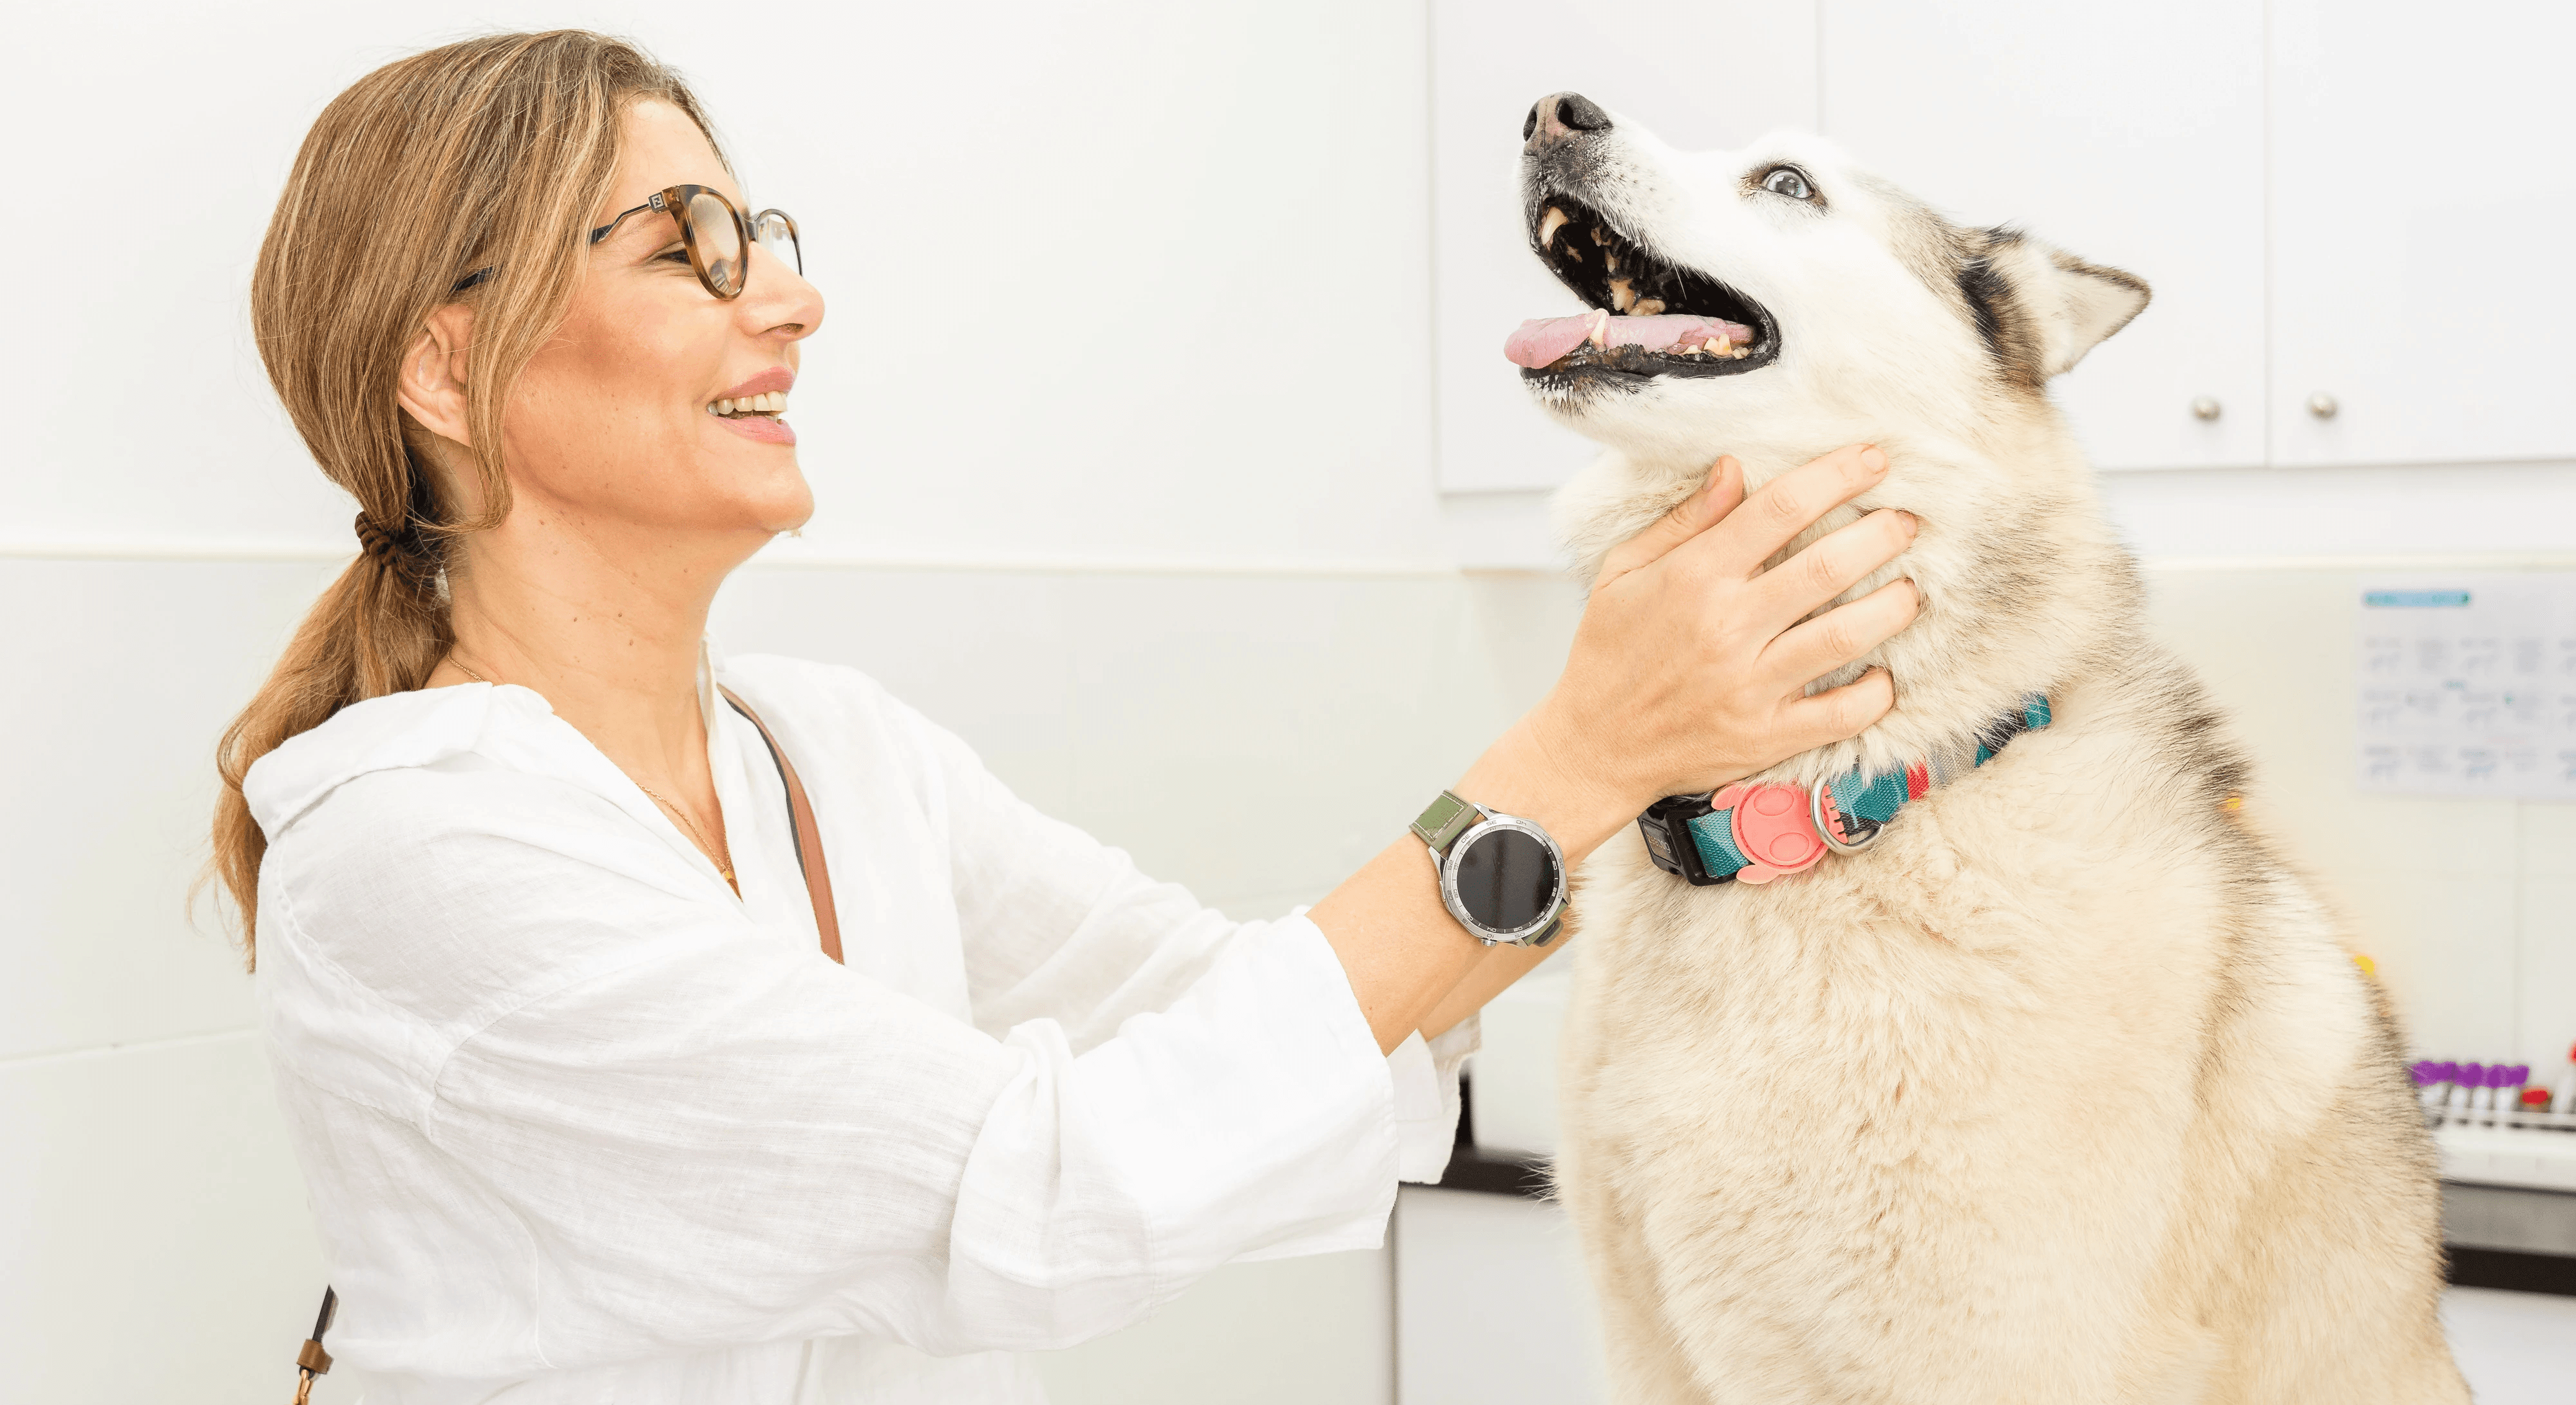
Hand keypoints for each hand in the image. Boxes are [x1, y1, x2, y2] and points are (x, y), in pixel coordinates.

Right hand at [1517, 444, 1918, 826]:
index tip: (1871, 460)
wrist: (1594, 748)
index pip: (1780, 508)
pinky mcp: (1767, 734)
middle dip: (1883, 534)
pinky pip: (1843, 713)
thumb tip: (1734, 468)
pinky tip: (1883, 672)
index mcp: (1694, 578)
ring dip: (1894, 604)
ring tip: (1911, 588)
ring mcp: (1751, 685)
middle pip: (1828, 565)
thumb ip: (1683, 521)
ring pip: (1847, 634)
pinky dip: (1875, 692)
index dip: (1835, 476)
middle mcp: (1728, 627)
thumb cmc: (1609, 655)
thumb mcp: (1624, 572)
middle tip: (1908, 521)